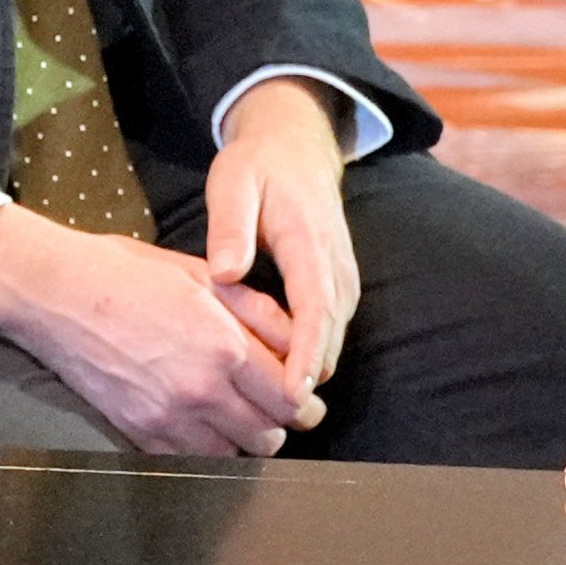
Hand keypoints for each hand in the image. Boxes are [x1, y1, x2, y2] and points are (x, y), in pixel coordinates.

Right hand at [0, 205, 324, 456]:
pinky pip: (190, 460)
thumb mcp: (205, 276)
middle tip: (272, 407)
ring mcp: (169, 418)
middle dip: (279, 424)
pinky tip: (201, 424)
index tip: (303, 398)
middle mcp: (203, 390)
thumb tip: (298, 340)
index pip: (291, 399)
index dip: (305, 403)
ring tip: (237, 416)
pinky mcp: (140, 434)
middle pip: (270, 437)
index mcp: (226, 346)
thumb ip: (259, 312)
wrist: (59, 293)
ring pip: (234, 455)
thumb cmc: (129, 275)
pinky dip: (205, 449)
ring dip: (243, 440)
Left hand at [204, 77, 361, 393]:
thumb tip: (224, 272)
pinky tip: (285, 378)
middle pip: (330, 332)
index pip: (315, 309)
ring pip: (334, 334)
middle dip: (309, 376)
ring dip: (313, 369)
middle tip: (278, 418)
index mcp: (309, 243)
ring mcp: (342, 275)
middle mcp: (336, 265)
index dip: (306, 354)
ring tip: (279, 410)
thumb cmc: (257, 166)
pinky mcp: (336, 282)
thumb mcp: (233, 183)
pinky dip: (314, 353)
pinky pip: (330, 326)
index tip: (292, 392)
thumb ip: (231, 228)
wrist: (295, 146)